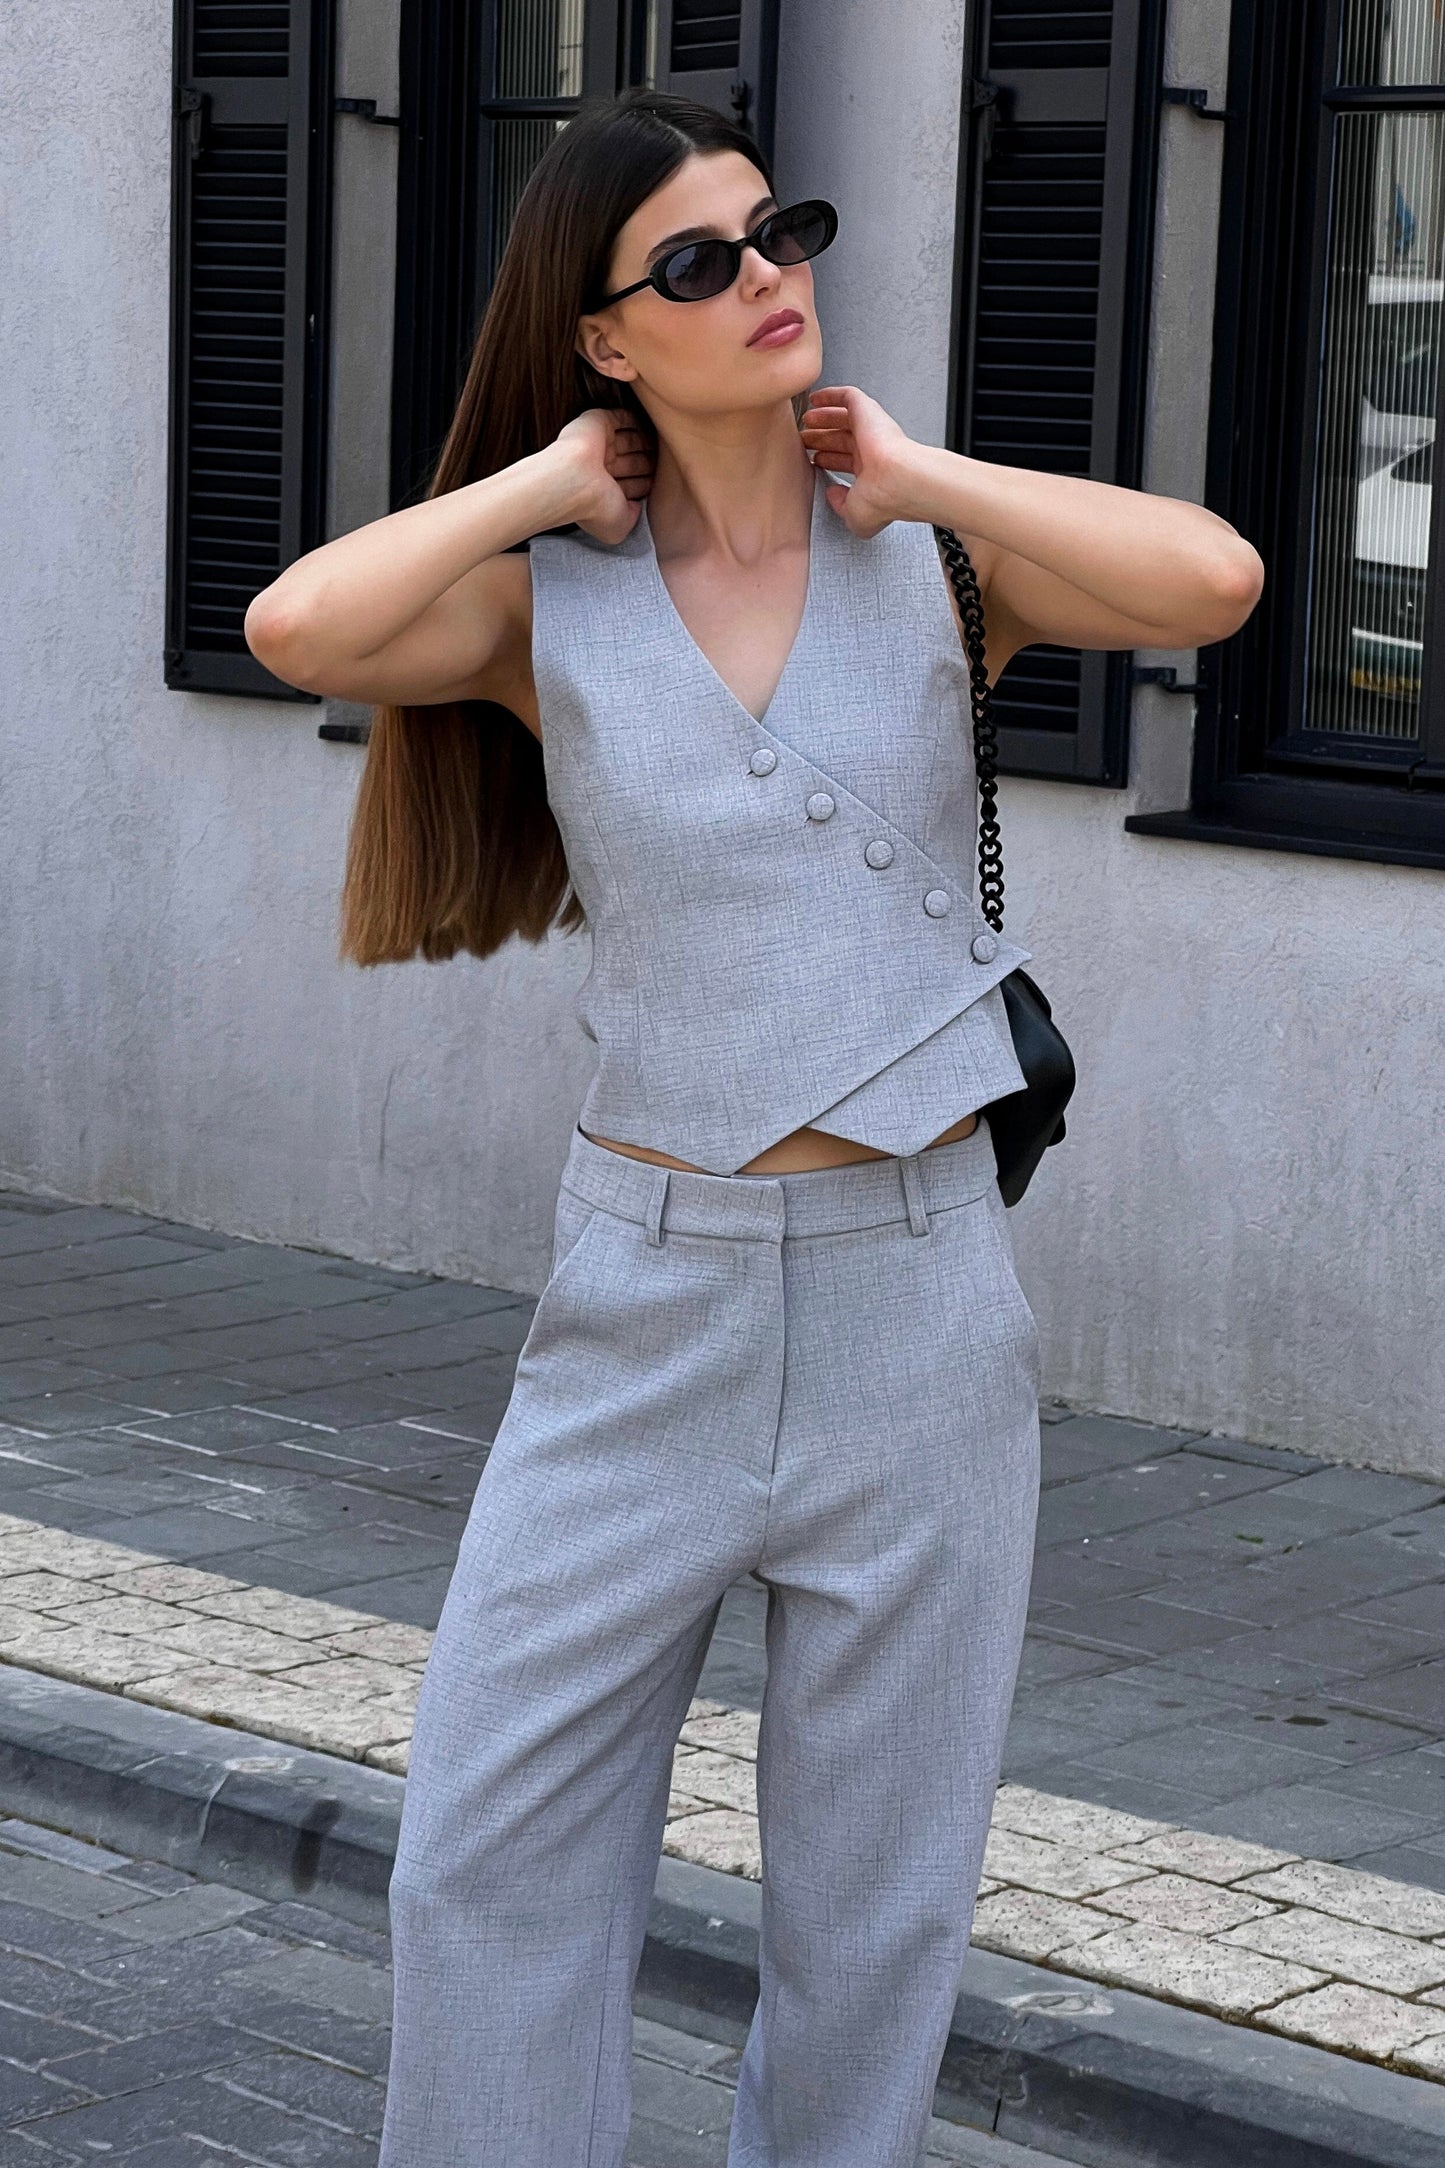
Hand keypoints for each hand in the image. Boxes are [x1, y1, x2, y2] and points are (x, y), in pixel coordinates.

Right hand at [553, 407, 654, 542]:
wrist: (574, 481)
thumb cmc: (594, 507)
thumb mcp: (619, 527)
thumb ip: (632, 517)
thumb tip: (638, 507)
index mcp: (603, 489)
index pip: (631, 483)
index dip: (645, 484)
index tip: (656, 486)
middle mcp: (601, 467)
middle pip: (633, 461)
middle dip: (647, 463)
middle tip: (660, 465)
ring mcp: (599, 444)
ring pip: (630, 440)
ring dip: (645, 443)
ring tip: (659, 446)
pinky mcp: (598, 422)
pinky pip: (620, 417)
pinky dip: (634, 420)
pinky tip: (646, 424)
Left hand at [799, 385, 920, 536]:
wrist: (899, 479)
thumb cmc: (885, 498)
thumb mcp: (855, 514)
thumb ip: (840, 506)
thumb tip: (832, 493)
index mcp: (873, 473)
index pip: (847, 461)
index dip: (828, 460)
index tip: (814, 460)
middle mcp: (874, 449)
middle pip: (842, 438)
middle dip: (821, 438)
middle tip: (804, 439)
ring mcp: (871, 429)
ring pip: (844, 417)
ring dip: (823, 418)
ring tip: (806, 420)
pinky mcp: (867, 410)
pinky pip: (847, 395)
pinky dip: (829, 395)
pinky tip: (814, 399)